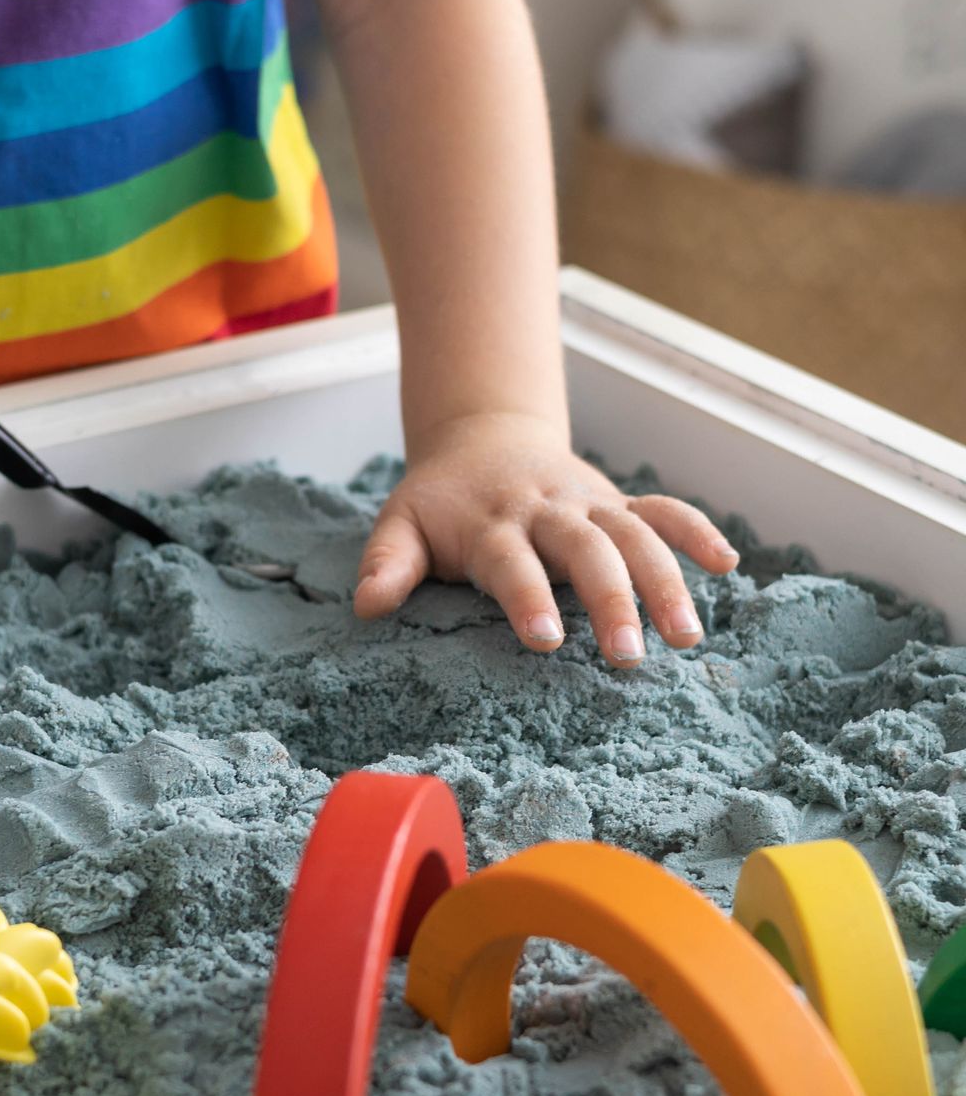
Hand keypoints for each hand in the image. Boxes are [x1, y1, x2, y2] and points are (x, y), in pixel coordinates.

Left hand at [352, 412, 739, 666]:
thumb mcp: (401, 525)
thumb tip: (368, 605)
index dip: (529, 599)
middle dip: (612, 600)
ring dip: (666, 581)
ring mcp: (589, 505)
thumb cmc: (439, 501)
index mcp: (492, 524)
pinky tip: (728, 565)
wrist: (482, 439)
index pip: (513, 564)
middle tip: (629, 656)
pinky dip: (696, 530)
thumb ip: (388, 563)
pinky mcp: (616, 503)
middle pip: (586, 551)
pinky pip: (663, 510)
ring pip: (635, 536)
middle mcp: (546, 512)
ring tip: (687, 636)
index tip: (546, 640)